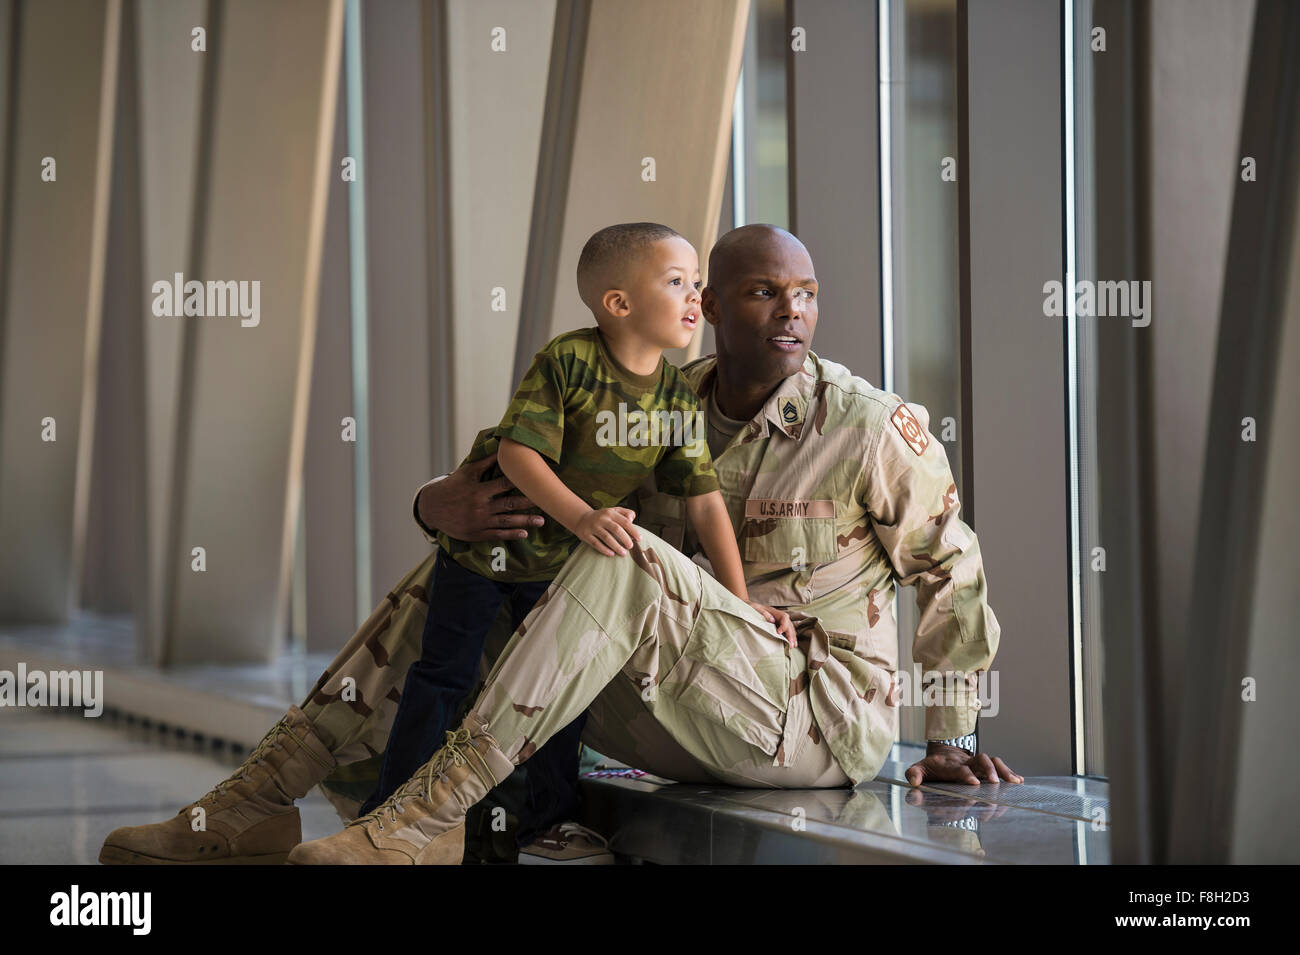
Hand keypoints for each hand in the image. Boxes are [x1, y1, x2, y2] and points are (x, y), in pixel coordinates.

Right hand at [417, 452, 543, 541]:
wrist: (432, 508)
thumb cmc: (452, 486)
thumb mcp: (466, 472)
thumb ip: (485, 462)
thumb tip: (501, 447)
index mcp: (479, 490)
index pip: (504, 484)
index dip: (521, 482)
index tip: (536, 480)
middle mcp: (480, 506)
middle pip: (509, 504)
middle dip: (528, 503)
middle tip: (546, 502)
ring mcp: (479, 521)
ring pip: (506, 521)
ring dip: (525, 521)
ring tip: (541, 521)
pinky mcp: (477, 533)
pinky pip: (497, 534)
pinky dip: (511, 535)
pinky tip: (524, 534)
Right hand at [574, 507, 640, 555]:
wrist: (582, 519)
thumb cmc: (603, 517)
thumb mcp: (614, 511)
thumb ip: (626, 513)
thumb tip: (632, 519)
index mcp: (610, 513)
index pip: (624, 521)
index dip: (633, 530)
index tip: (639, 539)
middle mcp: (601, 519)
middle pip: (616, 529)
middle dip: (625, 538)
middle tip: (631, 546)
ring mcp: (593, 527)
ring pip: (606, 537)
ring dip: (616, 546)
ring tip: (623, 553)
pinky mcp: (586, 534)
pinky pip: (596, 543)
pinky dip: (604, 549)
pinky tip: (611, 554)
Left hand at [747, 601, 796, 646]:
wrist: (749, 606)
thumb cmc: (752, 608)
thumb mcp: (756, 609)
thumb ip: (764, 614)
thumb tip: (772, 620)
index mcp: (774, 611)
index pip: (784, 617)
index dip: (784, 625)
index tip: (779, 632)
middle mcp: (779, 616)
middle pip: (789, 624)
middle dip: (790, 634)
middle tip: (791, 644)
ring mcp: (779, 620)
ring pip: (789, 627)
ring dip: (792, 636)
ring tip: (793, 645)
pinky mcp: (777, 625)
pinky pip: (786, 630)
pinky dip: (790, 636)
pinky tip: (792, 642)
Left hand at [905, 743, 1022, 786]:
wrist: (943, 754)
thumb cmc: (932, 766)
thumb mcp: (919, 769)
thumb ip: (914, 774)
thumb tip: (913, 782)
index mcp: (951, 765)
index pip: (960, 768)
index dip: (966, 774)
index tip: (974, 784)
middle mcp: (967, 762)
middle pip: (981, 760)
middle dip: (989, 770)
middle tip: (995, 783)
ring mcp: (977, 764)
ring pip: (993, 762)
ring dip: (1003, 771)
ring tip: (1014, 782)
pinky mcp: (985, 768)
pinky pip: (1000, 767)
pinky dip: (1010, 773)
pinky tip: (1019, 781)